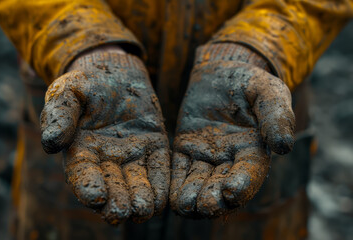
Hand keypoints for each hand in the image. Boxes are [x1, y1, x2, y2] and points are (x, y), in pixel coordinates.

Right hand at [40, 49, 169, 223]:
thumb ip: (60, 116)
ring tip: (144, 209)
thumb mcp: (68, 93)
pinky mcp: (154, 148)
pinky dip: (161, 185)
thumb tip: (51, 142)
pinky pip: (158, 169)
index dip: (88, 187)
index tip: (95, 197)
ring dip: (140, 199)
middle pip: (112, 187)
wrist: (115, 71)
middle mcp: (107, 160)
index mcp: (81, 151)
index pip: (83, 175)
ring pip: (137, 184)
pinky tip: (162, 198)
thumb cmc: (86, 83)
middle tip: (121, 212)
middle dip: (116, 202)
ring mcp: (132, 156)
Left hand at [170, 44, 294, 217]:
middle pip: (222, 185)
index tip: (230, 192)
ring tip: (185, 206)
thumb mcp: (268, 92)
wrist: (221, 71)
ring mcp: (206, 155)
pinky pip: (180, 169)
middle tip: (205, 206)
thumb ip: (277, 117)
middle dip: (215, 199)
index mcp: (253, 150)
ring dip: (192, 197)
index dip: (242, 184)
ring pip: (199, 182)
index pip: (249, 173)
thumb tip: (285, 147)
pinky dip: (176, 183)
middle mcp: (229, 159)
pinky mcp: (186, 147)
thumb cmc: (249, 82)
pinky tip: (170, 195)